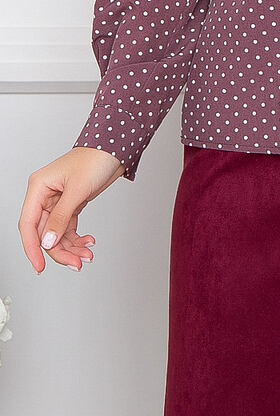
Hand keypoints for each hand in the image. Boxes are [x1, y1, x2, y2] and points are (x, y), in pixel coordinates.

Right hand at [18, 147, 125, 273]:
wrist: (115, 149)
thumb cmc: (95, 158)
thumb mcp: (77, 189)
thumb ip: (61, 217)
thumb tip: (48, 241)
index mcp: (38, 187)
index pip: (28, 225)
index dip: (32, 248)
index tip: (39, 266)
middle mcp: (45, 196)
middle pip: (45, 233)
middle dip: (60, 251)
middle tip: (76, 263)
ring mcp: (57, 202)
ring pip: (57, 234)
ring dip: (71, 247)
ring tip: (87, 254)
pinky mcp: (71, 204)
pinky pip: (68, 228)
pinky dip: (77, 238)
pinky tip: (88, 242)